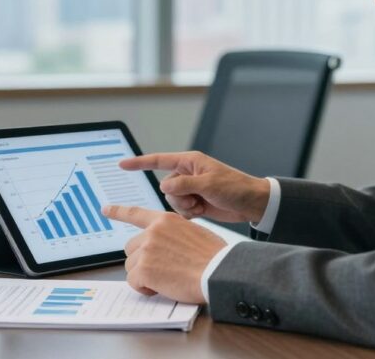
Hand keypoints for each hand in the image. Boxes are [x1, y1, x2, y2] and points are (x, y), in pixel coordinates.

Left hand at [102, 204, 225, 302]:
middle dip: (141, 261)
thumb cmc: (213, 256)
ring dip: (143, 275)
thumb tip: (165, 246)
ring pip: (131, 266)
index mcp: (165, 219)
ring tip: (165, 279)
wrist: (218, 271)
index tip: (105, 209)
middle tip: (160, 270)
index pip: (136, 213)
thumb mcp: (193, 232)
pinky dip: (144, 288)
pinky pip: (133, 281)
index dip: (119, 212)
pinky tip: (161, 287)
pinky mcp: (144, 268)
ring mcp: (147, 249)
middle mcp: (152, 231)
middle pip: (131, 248)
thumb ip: (174, 234)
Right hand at [120, 151, 270, 223]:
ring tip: (201, 205)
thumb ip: (183, 184)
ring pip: (172, 201)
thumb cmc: (235, 187)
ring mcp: (191, 189)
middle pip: (166, 187)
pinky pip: (180, 211)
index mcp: (190, 162)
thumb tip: (164, 186)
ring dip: (184, 207)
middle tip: (196, 199)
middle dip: (178, 197)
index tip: (122, 164)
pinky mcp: (195, 203)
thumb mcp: (208, 183)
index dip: (139, 163)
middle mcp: (188, 174)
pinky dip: (189, 214)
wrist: (252, 204)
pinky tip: (202, 211)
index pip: (159, 160)